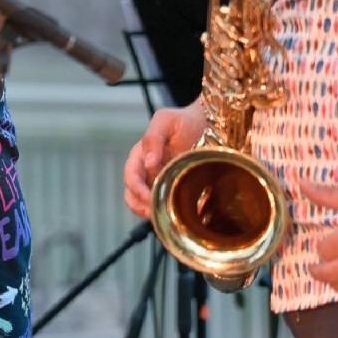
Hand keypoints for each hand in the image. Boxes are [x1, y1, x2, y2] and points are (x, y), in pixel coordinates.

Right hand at [123, 103, 208, 218]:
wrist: (206, 124)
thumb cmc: (184, 120)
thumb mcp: (166, 120)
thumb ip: (153, 138)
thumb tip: (148, 162)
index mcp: (140, 155)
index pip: (130, 176)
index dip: (136, 189)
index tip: (148, 197)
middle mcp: (145, 170)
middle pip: (131, 194)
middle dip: (139, 206)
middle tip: (153, 213)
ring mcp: (157, 181)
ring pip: (143, 203)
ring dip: (149, 212)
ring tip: (161, 218)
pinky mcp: (171, 189)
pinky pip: (161, 204)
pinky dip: (162, 212)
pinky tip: (172, 215)